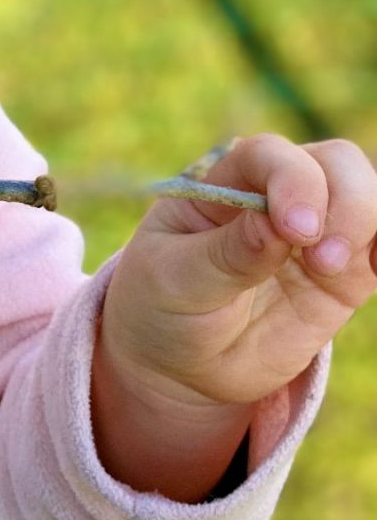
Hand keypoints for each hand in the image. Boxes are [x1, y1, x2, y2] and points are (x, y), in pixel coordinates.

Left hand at [100, 133, 376, 409]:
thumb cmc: (164, 307)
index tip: (293, 229)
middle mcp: (276, 194)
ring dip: (364, 223)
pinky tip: (372, 268)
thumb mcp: (176, 282)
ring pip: (367, 197)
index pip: (268, 155)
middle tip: (320, 256)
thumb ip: (226, 255)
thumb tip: (274, 225)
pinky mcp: (344, 272)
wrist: (182, 364)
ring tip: (331, 269)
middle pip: (335, 163)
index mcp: (224, 182)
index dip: (291, 180)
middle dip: (342, 200)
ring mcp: (316, 230)